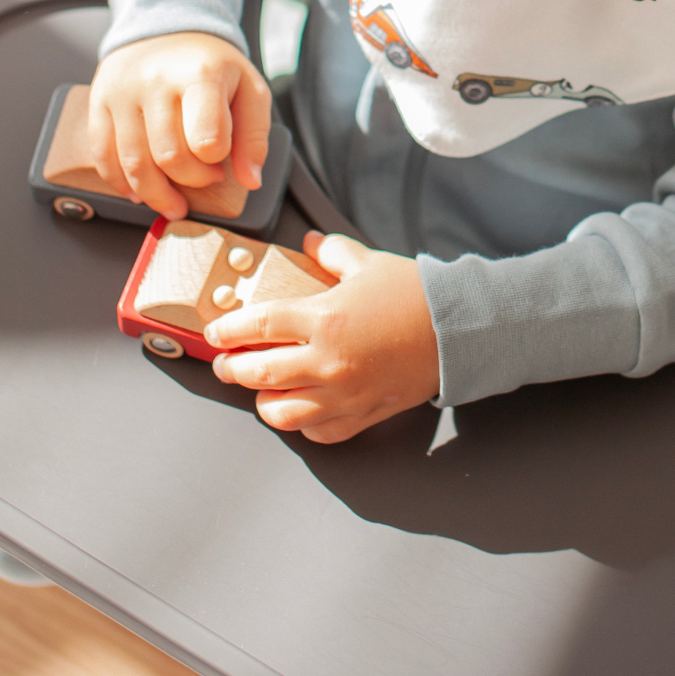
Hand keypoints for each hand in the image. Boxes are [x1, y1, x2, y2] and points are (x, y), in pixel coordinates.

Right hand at [89, 32, 270, 218]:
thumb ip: (254, 137)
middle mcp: (156, 81)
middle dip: (192, 180)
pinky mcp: (100, 101)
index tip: (221, 161)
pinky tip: (138, 191)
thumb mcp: (250, 89)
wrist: (168, 27)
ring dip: (156, 195)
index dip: (216, 162)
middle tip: (203, 176)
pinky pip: (103, 155)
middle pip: (170, 157)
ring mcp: (123, 91)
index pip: (206, 140)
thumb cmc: (212, 64)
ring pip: (134, 163)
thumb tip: (251, 180)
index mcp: (201, 75)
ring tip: (173, 201)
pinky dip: (121, 183)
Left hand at [204, 233, 441, 442]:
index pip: (256, 326)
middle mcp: (328, 361)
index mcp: (324, 318)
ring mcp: (344, 393)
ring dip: (263, 402)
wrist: (459, 329)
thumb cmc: (415, 295)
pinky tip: (300, 408)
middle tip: (226, 362)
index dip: (227, 330)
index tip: (215, 331)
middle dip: (232, 368)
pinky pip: (319, 432)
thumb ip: (331, 252)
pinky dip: (303, 424)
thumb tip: (309, 243)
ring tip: (261, 389)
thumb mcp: (368, 263)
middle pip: (257, 374)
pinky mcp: (363, 414)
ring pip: (281, 413)